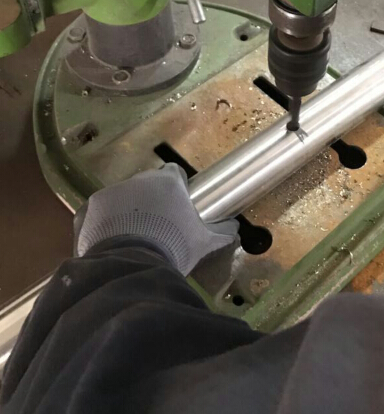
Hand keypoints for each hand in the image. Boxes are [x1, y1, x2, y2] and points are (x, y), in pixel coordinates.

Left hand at [74, 164, 237, 274]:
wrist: (131, 265)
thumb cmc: (174, 246)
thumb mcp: (204, 242)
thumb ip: (222, 232)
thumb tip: (236, 228)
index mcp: (168, 182)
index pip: (174, 174)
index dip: (177, 188)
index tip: (178, 207)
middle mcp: (139, 179)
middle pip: (147, 185)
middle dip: (152, 201)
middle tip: (158, 227)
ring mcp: (112, 192)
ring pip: (123, 198)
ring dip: (128, 211)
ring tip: (134, 238)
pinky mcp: (90, 208)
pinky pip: (100, 212)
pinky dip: (105, 223)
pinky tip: (113, 243)